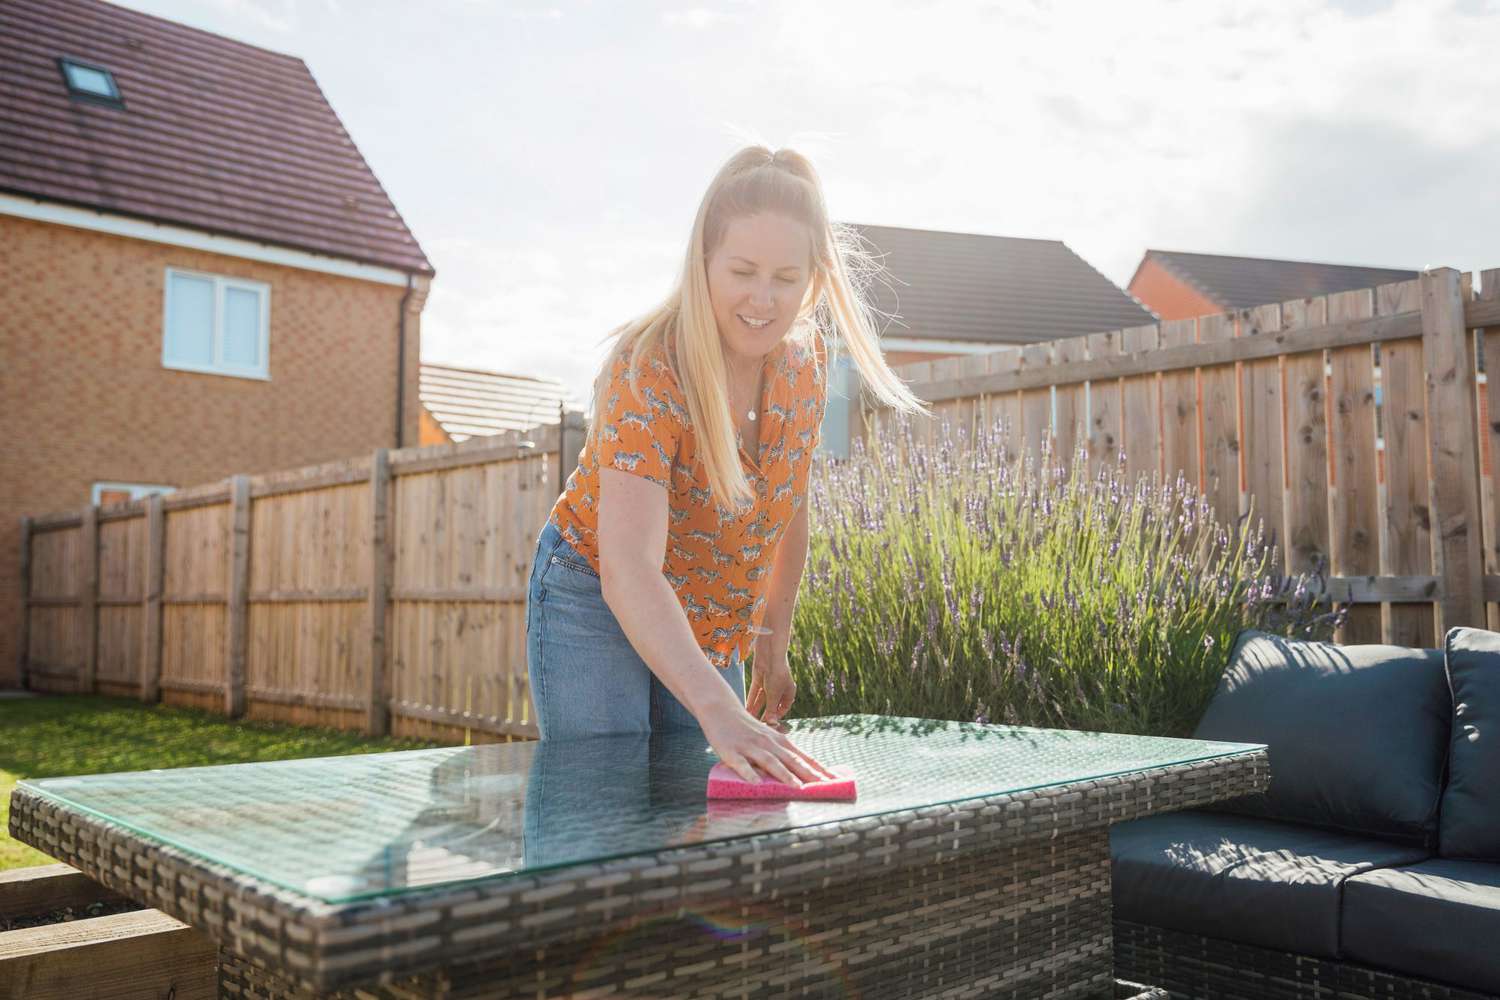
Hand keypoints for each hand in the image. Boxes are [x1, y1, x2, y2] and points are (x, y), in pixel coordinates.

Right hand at [698, 696, 835, 785]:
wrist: (721, 708)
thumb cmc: (747, 727)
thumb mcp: (768, 737)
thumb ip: (782, 754)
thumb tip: (801, 772)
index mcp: (780, 741)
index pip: (804, 757)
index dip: (820, 770)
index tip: (837, 780)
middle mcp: (768, 743)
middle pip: (792, 760)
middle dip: (810, 774)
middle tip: (826, 786)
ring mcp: (750, 747)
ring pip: (770, 762)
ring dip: (785, 775)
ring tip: (798, 788)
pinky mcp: (731, 752)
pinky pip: (741, 765)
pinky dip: (749, 774)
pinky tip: (756, 784)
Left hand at [746, 650, 796, 724]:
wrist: (770, 654)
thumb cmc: (777, 673)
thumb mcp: (774, 694)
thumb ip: (771, 709)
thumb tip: (771, 723)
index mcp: (788, 692)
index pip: (783, 708)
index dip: (777, 716)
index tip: (769, 724)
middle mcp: (779, 689)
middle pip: (771, 705)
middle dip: (764, 714)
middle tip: (758, 725)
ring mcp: (768, 684)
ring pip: (761, 700)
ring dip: (756, 709)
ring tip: (750, 719)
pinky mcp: (759, 680)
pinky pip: (755, 693)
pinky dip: (751, 700)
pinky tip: (746, 709)